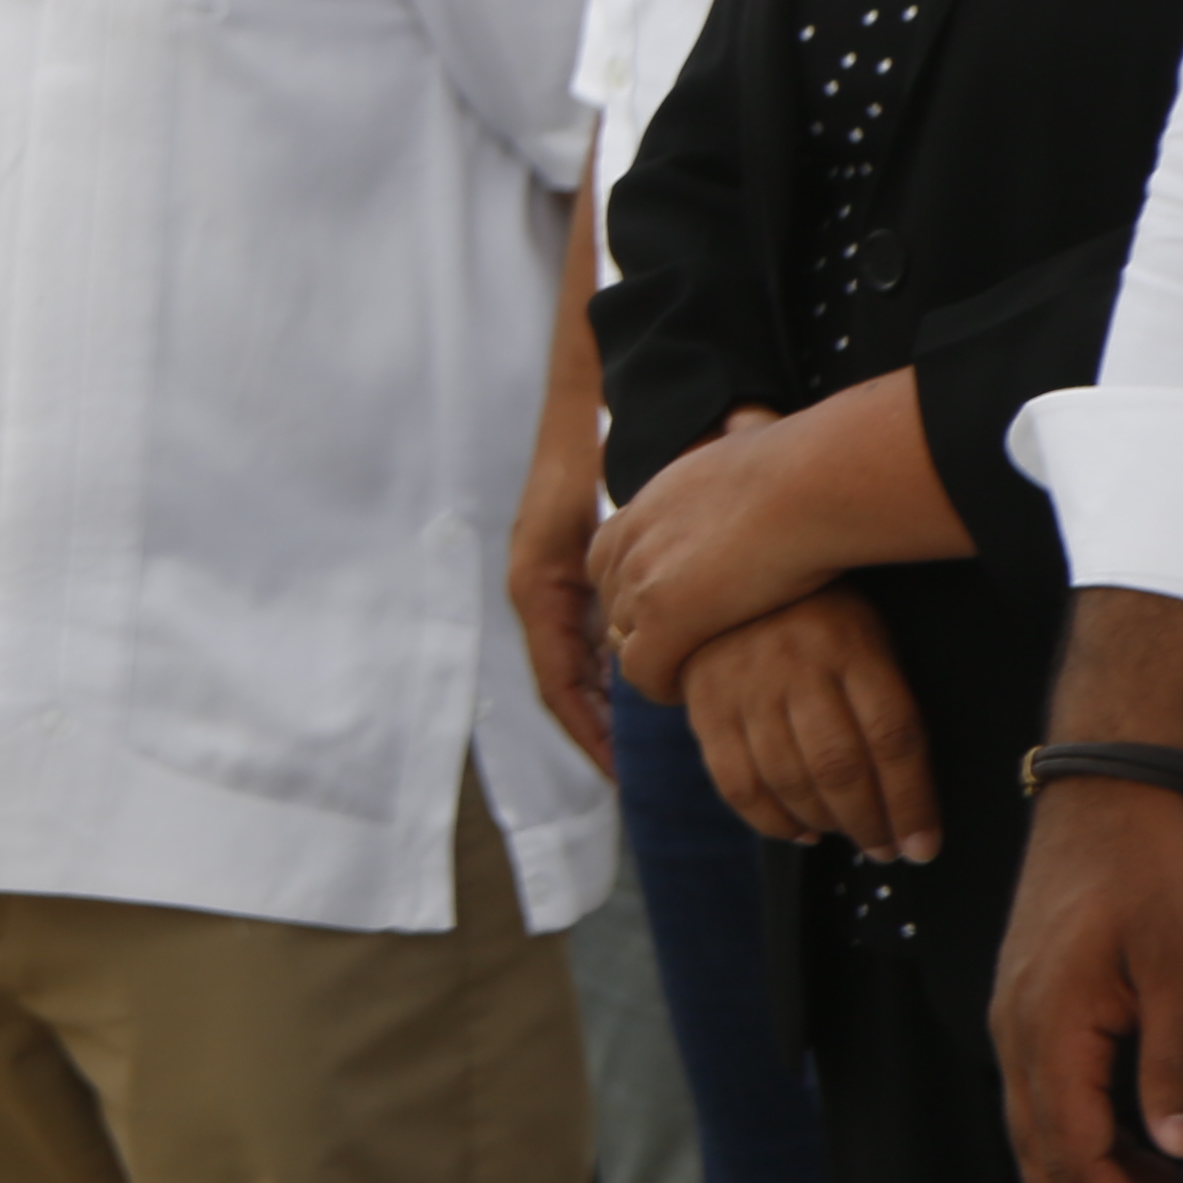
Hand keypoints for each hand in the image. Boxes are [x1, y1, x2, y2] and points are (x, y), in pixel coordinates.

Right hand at [513, 405, 613, 767]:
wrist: (580, 408)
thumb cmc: (586, 458)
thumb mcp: (591, 528)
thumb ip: (606, 587)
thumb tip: (626, 654)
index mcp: (539, 591)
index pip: (559, 686)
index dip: (589, 733)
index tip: (619, 774)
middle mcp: (540, 594)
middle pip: (565, 682)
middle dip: (596, 729)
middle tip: (635, 773)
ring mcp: (553, 583)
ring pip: (575, 662)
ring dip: (604, 702)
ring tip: (641, 744)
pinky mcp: (569, 572)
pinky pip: (585, 637)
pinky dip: (609, 669)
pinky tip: (642, 682)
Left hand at [593, 408, 832, 701]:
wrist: (806, 485)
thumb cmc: (798, 469)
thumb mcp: (741, 455)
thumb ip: (727, 471)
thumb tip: (754, 434)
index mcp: (645, 504)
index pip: (613, 557)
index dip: (641, 587)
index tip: (678, 607)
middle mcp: (631, 540)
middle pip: (613, 600)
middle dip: (642, 627)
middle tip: (685, 649)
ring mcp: (641, 581)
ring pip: (624, 638)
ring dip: (654, 657)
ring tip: (692, 673)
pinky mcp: (664, 621)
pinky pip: (643, 672)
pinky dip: (661, 685)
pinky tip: (690, 691)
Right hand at [675, 588, 939, 859]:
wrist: (726, 566)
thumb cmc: (820, 614)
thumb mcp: (868, 634)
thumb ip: (885, 700)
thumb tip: (908, 795)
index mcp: (852, 644)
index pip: (893, 737)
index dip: (912, 802)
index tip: (924, 846)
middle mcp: (795, 663)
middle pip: (839, 766)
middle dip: (869, 823)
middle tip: (886, 849)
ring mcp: (743, 682)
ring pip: (788, 778)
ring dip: (825, 824)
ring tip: (846, 836)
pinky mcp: (703, 700)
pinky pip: (735, 779)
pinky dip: (769, 819)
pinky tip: (797, 830)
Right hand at [999, 772, 1182, 1182]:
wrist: (1107, 790)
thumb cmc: (1148, 865)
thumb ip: (1176, 1058)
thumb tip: (1179, 1151)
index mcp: (1049, 1023)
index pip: (1074, 1154)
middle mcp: (1017, 1029)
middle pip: (1043, 1161)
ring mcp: (1018, 1019)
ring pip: (1042, 1137)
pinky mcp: (1034, 1008)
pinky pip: (1052, 1100)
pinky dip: (1096, 1148)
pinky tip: (1156, 1159)